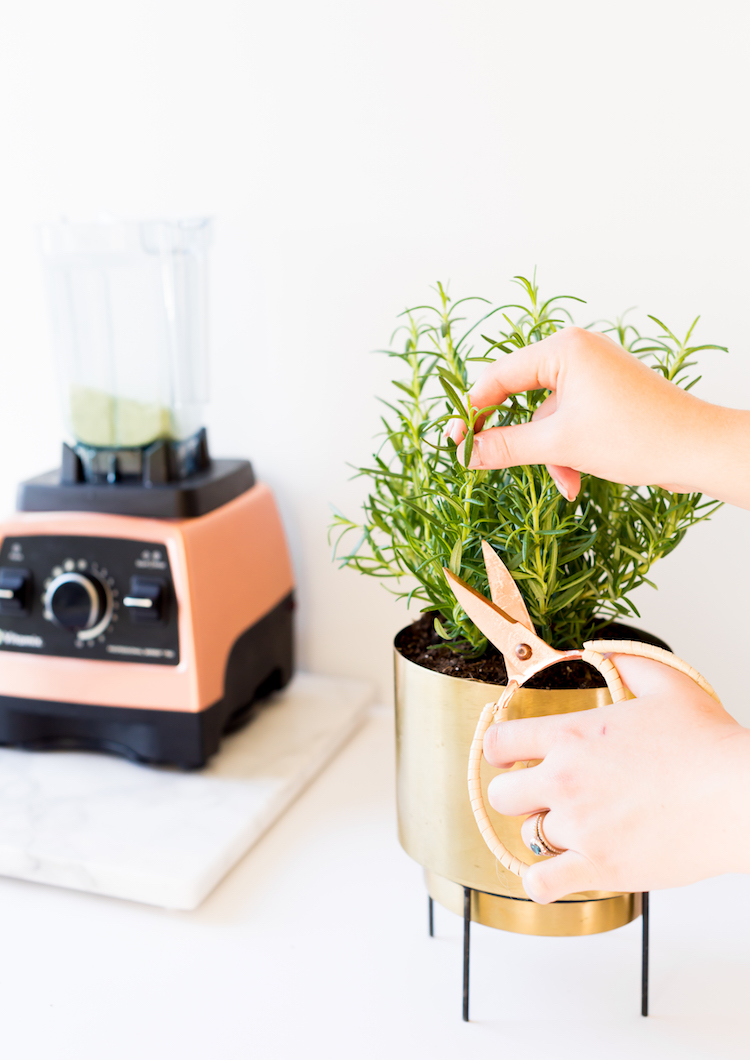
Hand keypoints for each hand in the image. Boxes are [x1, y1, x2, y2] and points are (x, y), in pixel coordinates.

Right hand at [448, 327, 749, 508]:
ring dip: (549, 454)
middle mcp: (578, 353)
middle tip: (482, 460)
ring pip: (547, 417)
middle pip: (521, 396)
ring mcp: (594, 375)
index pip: (499, 375)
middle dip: (518, 439)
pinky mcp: (607, 397)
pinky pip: (569, 422)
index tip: (452, 441)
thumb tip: (464, 452)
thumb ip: (505, 447)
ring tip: (566, 482)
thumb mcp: (559, 445)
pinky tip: (576, 480)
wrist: (698, 450)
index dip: (472, 410)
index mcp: (565, 349)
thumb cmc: (636, 437)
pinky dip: (567, 451)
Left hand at [483, 653, 749, 902]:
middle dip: (517, 794)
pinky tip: (556, 873)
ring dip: (543, 832)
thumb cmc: (709, 744)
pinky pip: (542, 883)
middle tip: (542, 795)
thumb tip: (600, 649)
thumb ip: (626, 662)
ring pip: (525, 835)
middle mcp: (565, 779)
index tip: (512, 757)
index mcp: (571, 735)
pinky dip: (543, 882)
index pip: (498, 743)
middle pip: (501, 795)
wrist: (740, 796)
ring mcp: (579, 826)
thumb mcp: (666, 684)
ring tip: (569, 828)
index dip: (502, 751)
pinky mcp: (599, 866)